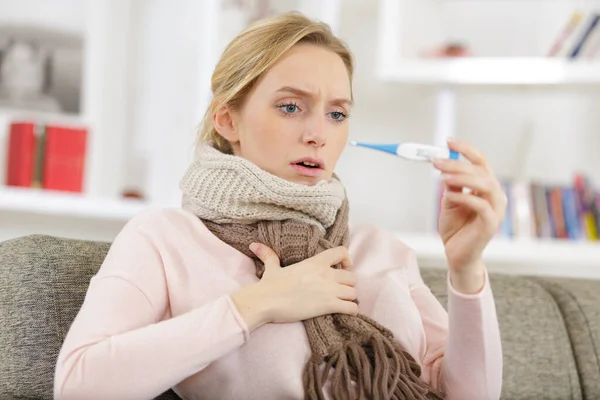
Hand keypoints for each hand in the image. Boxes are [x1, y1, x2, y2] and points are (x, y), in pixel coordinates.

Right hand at [230, 243, 357, 330]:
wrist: (265, 301)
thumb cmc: (269, 285)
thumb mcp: (272, 267)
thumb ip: (269, 255)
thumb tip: (254, 245)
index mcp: (315, 262)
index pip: (342, 252)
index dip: (346, 260)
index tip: (343, 268)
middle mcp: (326, 274)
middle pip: (352, 277)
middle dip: (347, 285)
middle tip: (339, 290)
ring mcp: (329, 290)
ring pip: (353, 293)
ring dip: (348, 299)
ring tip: (340, 303)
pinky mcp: (328, 305)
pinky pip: (351, 308)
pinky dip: (350, 311)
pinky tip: (343, 313)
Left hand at [432, 138, 506, 274]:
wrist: (457, 254)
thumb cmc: (456, 228)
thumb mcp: (450, 201)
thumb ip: (452, 185)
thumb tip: (445, 166)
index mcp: (487, 187)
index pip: (481, 162)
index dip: (466, 150)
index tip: (449, 141)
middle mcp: (495, 196)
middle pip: (481, 171)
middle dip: (457, 164)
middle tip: (436, 162)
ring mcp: (495, 210)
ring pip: (484, 184)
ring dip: (462, 177)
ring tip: (442, 176)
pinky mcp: (490, 223)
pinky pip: (480, 204)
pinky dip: (463, 197)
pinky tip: (448, 195)